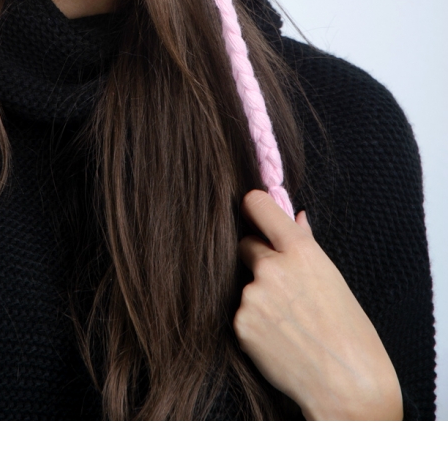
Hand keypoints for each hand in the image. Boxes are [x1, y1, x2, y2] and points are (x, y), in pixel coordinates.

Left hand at [233, 189, 402, 419]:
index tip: (254, 215)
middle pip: (245, 245)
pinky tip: (279, 339)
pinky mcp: (240, 324)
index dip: (254, 209)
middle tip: (284, 286)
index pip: (257, 204)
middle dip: (258, 258)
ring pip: (245, 284)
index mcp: (300, 250)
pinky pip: (241, 313)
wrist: (348, 387)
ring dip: (258, 296)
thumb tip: (295, 217)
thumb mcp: (333, 279)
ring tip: (289, 322)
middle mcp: (271, 267)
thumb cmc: (351, 333)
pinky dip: (254, 323)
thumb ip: (306, 245)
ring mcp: (251, 296)